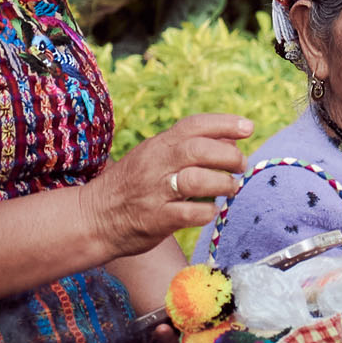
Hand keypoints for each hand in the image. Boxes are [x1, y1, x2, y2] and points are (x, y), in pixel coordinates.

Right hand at [84, 113, 252, 257]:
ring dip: (223, 183)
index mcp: (157, 145)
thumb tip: (232, 138)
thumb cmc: (131, 186)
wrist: (92, 218)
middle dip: (228, 155)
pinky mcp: (155, 219)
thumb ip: (188, 146)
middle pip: (198, 149)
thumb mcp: (154, 157)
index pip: (194, 125)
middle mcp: (156, 165)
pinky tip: (211, 210)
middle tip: (241, 165)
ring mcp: (154, 192)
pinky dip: (207, 211)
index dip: (224, 123)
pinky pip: (189, 213)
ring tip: (232, 188)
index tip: (248, 127)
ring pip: (196, 180)